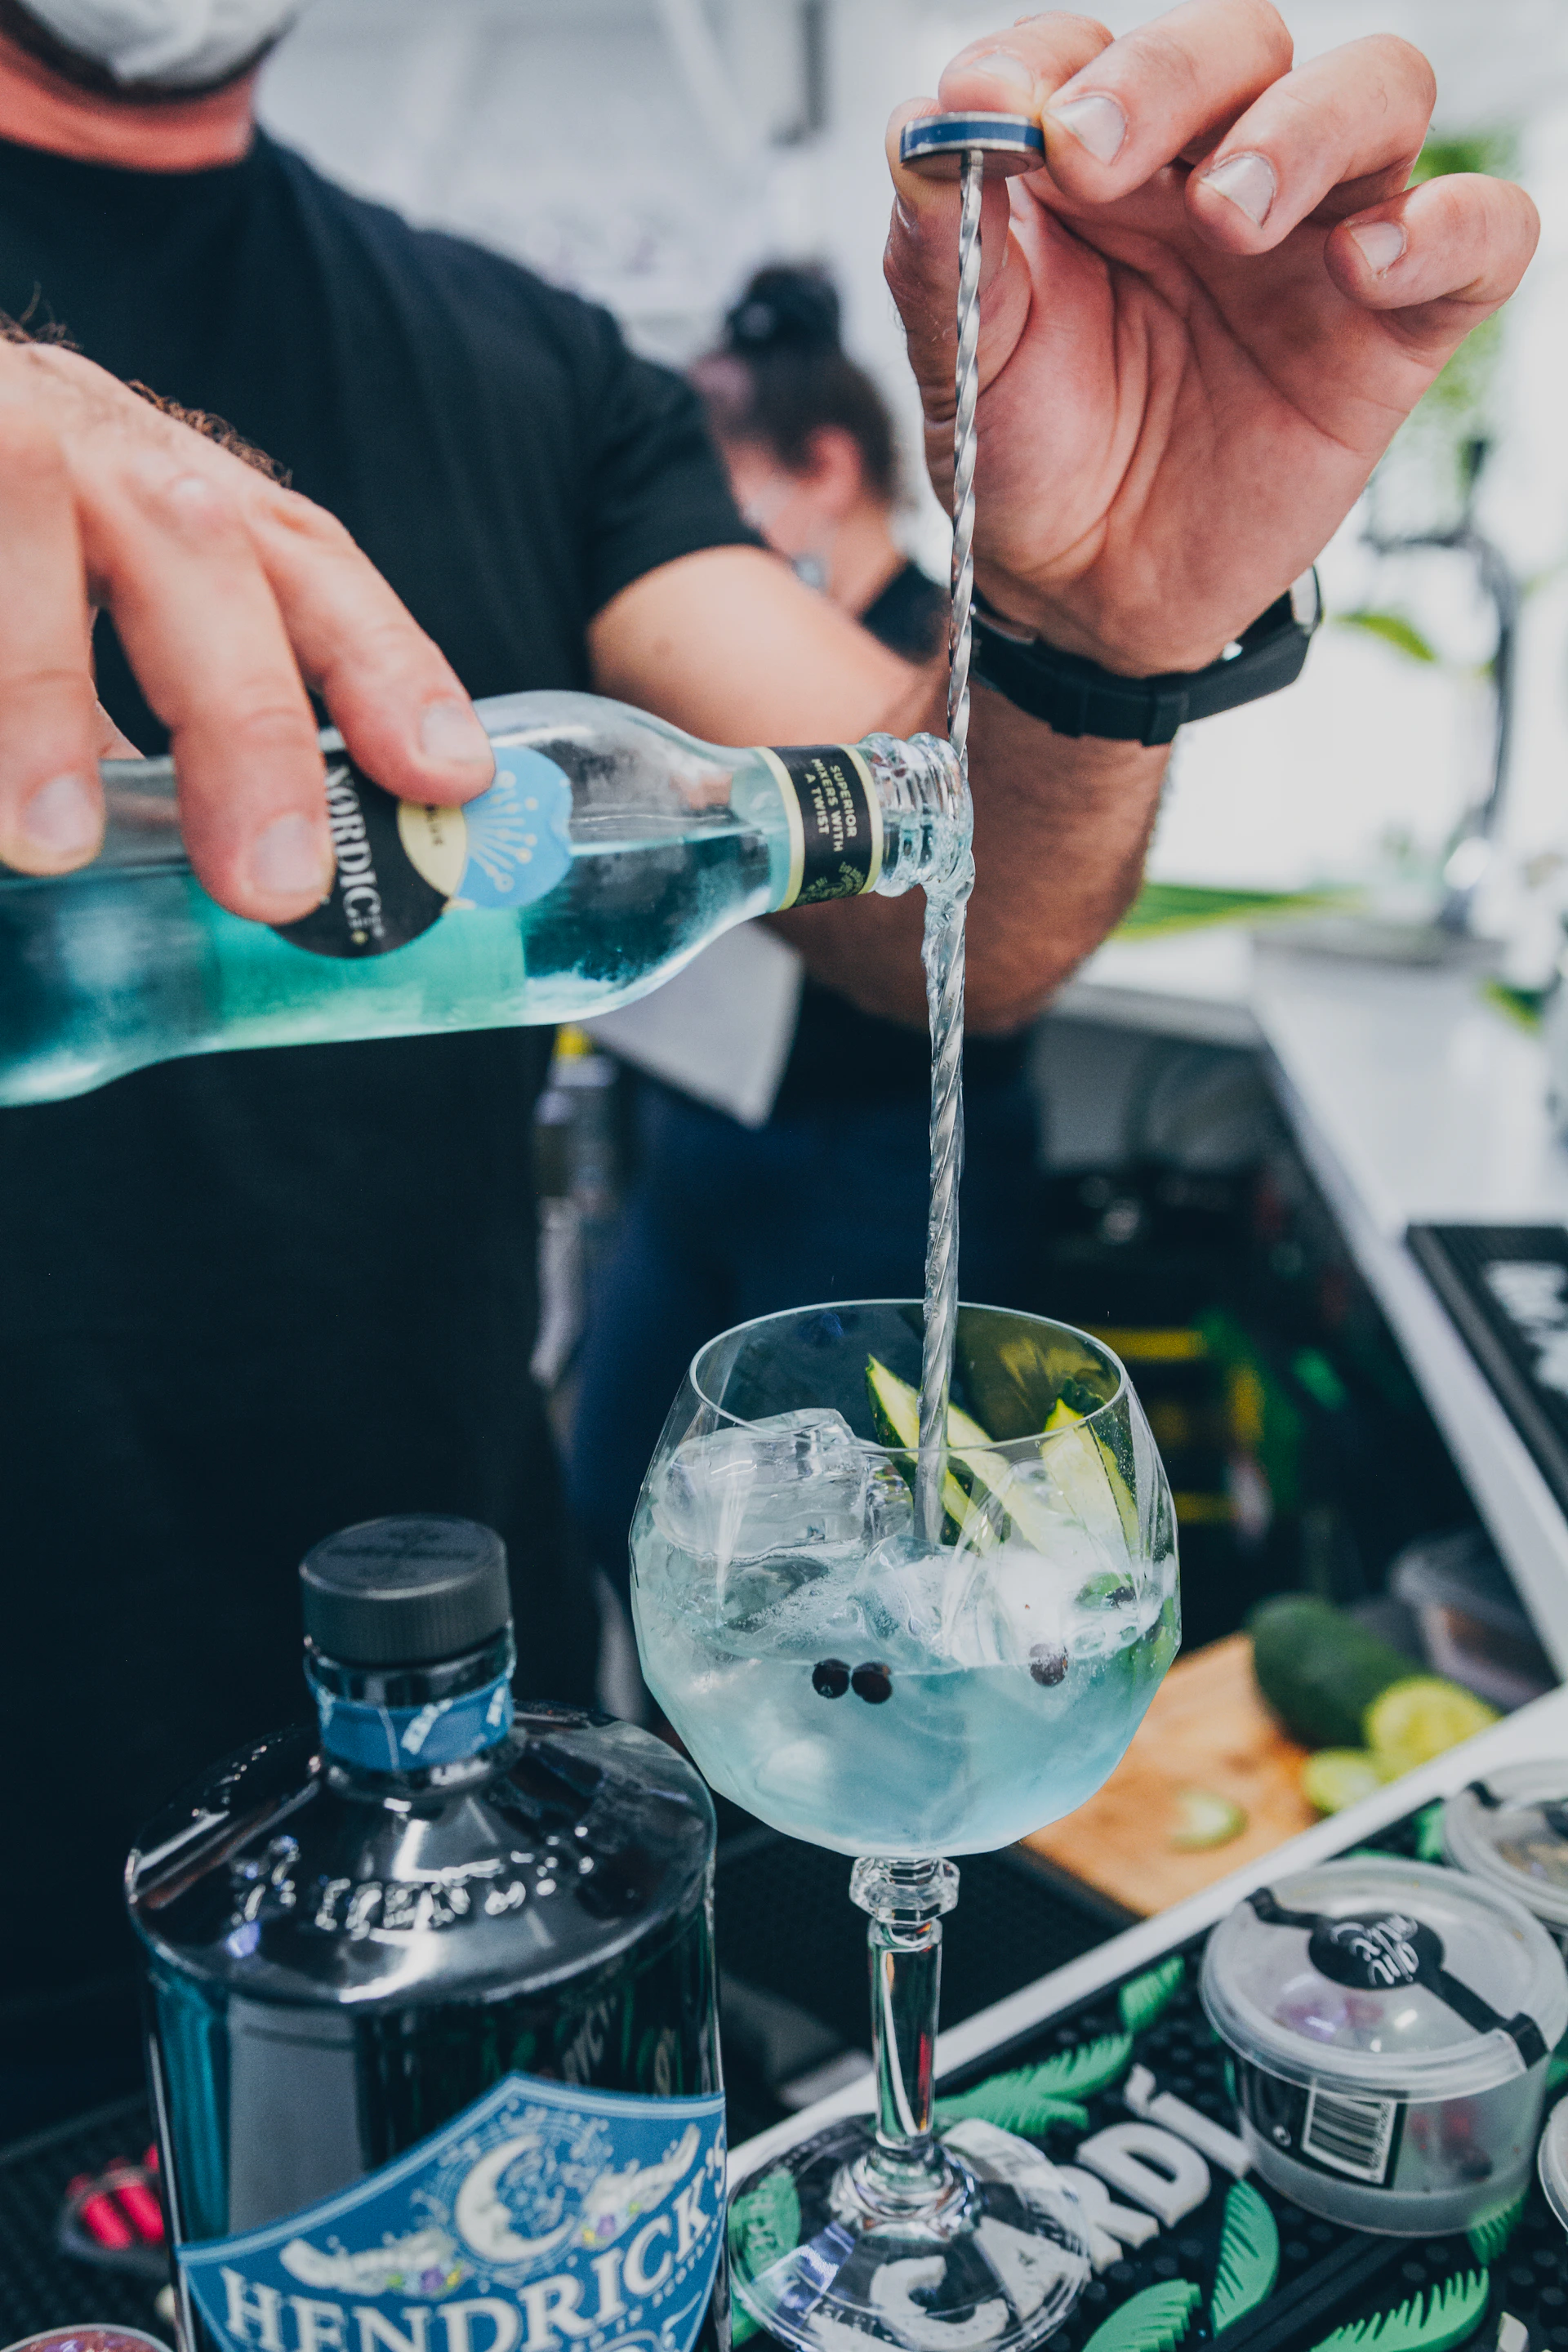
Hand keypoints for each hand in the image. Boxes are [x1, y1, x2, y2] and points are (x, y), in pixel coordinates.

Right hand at [0, 338, 494, 919]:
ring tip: (48, 837)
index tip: (446, 778)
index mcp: (154, 477)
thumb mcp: (81, 590)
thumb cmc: (6, 546)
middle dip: (244, 717)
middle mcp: (70, 431)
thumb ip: (160, 712)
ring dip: (35, 687)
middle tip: (271, 880)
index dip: (385, 662)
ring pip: (21, 508)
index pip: (300, 556)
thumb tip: (263, 882)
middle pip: (192, 548)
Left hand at [886, 1, 1539, 674]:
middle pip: (1244, 42)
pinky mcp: (1394, 327)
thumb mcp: (961, 355)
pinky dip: (1445, 227)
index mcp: (1105, 158)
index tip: (997, 114)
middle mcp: (1217, 171)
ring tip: (1230, 212)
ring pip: (1378, 92)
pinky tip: (1364, 265)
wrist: (1083, 595)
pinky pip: (1481, 234)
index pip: (1094, 50)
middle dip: (1169, 76)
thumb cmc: (1031, 458)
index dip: (1053, 63)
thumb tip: (922, 129)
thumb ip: (938, 244)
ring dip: (1306, 127)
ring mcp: (1318, 238)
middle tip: (1095, 152)